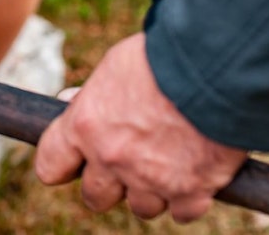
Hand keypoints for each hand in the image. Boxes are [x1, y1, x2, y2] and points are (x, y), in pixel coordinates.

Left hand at [34, 33, 247, 222]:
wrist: (218, 68)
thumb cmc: (163, 57)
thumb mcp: (114, 67)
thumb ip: (92, 94)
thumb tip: (67, 101)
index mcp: (85, 125)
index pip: (50, 165)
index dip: (60, 166)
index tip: (72, 163)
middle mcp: (112, 158)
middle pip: (95, 197)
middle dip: (108, 184)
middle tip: (125, 163)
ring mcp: (150, 180)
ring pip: (141, 207)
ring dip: (150, 191)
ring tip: (167, 161)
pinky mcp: (191, 192)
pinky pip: (182, 212)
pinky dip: (188, 198)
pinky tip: (194, 175)